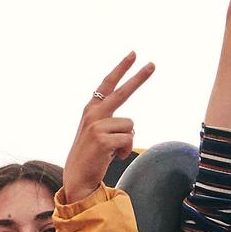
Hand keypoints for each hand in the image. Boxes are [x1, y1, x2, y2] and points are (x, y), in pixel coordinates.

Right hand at [61, 52, 156, 203]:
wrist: (77, 178)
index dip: (121, 69)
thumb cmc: (92, 156)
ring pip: (131, 126)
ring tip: (112, 151)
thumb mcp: (98, 134)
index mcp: (91, 110)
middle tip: (153, 63)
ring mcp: (96, 125)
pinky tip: (112, 157)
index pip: (108, 84)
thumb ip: (110, 123)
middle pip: (122, 92)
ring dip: (127, 141)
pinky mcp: (102, 139)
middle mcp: (93, 114)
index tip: (133, 54)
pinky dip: (125, 150)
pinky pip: (129, 139)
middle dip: (138, 78)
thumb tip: (131, 127)